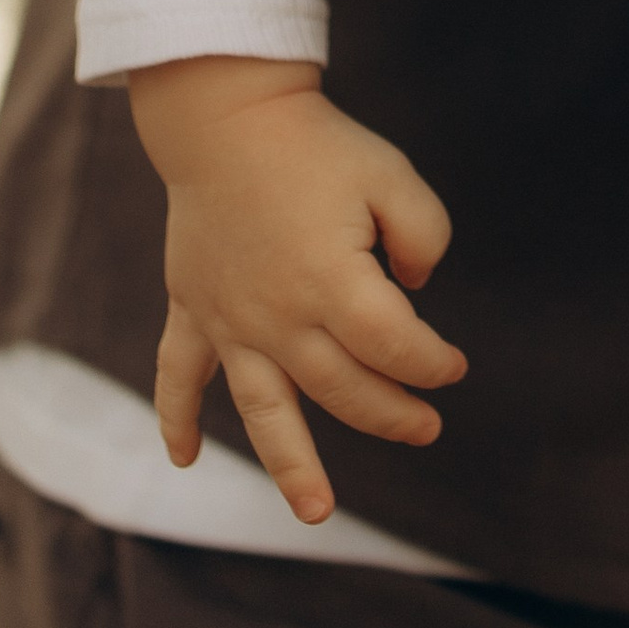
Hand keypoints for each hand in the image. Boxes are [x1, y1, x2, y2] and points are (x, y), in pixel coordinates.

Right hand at [129, 56, 464, 522]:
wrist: (225, 115)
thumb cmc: (317, 145)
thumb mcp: (393, 174)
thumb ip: (424, 236)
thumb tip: (413, 292)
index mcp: (332, 281)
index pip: (395, 348)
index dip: (432, 364)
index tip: (453, 365)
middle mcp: (278, 314)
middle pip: (343, 388)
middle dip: (392, 413)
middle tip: (427, 428)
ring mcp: (230, 318)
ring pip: (263, 408)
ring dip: (291, 464)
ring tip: (316, 512)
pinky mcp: (192, 307)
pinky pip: (178, 374)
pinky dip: (175, 417)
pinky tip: (182, 459)